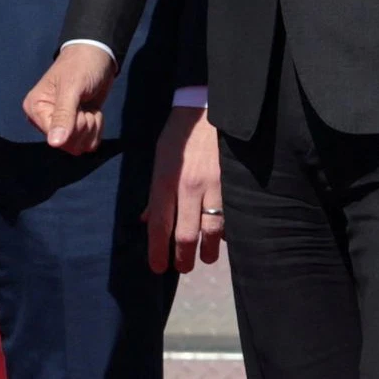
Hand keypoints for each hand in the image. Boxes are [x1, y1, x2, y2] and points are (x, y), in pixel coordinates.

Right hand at [24, 41, 114, 154]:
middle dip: (84, 126)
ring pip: (79, 146)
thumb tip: (54, 143)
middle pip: (67, 145)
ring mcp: (61, 126)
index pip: (54, 137)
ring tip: (88, 107)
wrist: (98, 56)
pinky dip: (96, 128)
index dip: (73, 126)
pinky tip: (92, 111)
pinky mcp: (76, 128)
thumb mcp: (72, 88)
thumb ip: (63, 115)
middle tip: (84, 105)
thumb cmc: (81, 66)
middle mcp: (44, 120)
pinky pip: (88, 143)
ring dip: (91, 127)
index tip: (78, 106)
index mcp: (35, 109)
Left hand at [147, 102, 223, 274]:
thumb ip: (155, 194)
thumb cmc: (178, 137)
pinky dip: (228, 230)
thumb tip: (147, 221)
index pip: (159, 225)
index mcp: (165, 181)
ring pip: (212, 230)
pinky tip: (225, 238)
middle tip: (183, 268)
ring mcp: (213, 186)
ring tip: (206, 258)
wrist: (207, 110)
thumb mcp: (159, 162)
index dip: (158, 251)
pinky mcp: (232, 182)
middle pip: (186, 234)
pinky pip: (231, 215)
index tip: (158, 268)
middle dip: (184, 258)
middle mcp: (188, 187)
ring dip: (208, 250)